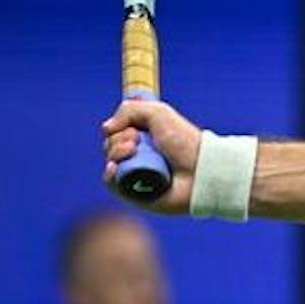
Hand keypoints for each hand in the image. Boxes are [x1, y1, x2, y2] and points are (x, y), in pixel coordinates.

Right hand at [100, 99, 201, 213]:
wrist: (199, 170)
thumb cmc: (183, 141)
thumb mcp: (158, 113)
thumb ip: (129, 110)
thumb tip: (106, 128)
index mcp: (145, 138)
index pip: (116, 132)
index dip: (119, 128)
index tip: (134, 128)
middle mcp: (139, 156)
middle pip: (110, 146)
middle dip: (118, 140)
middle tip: (137, 141)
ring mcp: (136, 175)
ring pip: (110, 163)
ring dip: (116, 153)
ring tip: (133, 151)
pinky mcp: (134, 193)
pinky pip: (111, 184)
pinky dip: (109, 174)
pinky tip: (114, 167)